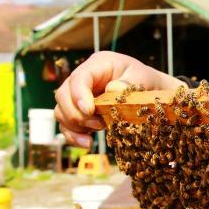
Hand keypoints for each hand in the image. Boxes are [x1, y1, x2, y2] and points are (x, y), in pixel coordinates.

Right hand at [54, 52, 184, 147]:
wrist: (147, 91)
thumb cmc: (145, 81)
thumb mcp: (143, 78)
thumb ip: (131, 83)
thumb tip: (114, 89)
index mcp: (98, 64)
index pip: (79, 78)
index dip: (79, 95)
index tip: (89, 111)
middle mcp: (83, 78)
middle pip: (63, 95)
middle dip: (76, 114)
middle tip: (98, 124)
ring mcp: (77, 95)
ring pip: (61, 111)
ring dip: (74, 127)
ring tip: (93, 135)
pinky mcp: (78, 111)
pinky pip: (66, 124)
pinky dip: (73, 136)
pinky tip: (87, 143)